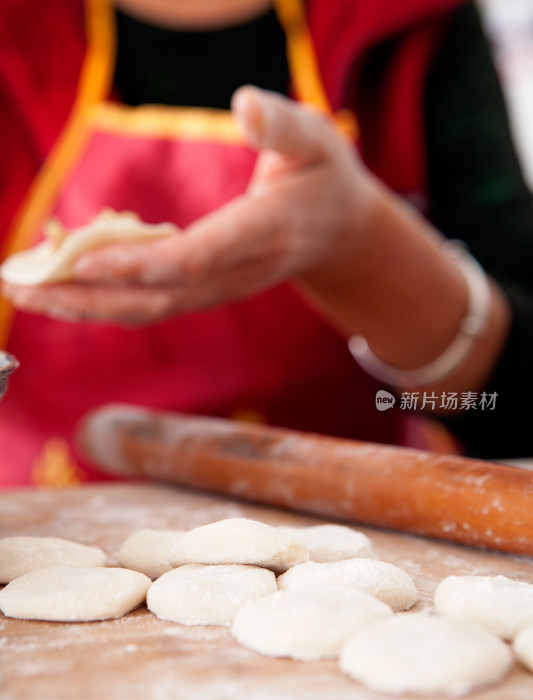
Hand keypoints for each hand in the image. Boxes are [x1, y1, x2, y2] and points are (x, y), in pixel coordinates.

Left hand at [3, 86, 376, 325]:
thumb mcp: (318, 139)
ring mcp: (217, 290)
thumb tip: (244, 103)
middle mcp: (234, 274)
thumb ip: (283, 124)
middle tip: (21, 288)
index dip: (140, 263)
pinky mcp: (201, 292)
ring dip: (83, 306)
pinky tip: (60, 283)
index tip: (82, 260)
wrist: (336, 235)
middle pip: (156, 297)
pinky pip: (147, 303)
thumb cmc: (324, 179)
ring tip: (24, 293)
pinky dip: (100, 298)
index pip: (196, 258)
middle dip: (87, 296)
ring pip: (146, 309)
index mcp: (261, 235)